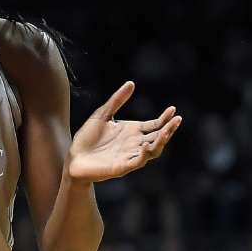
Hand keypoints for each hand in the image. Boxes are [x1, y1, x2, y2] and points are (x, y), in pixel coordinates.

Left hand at [67, 81, 181, 182]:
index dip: (165, 118)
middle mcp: (135, 144)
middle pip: (158, 137)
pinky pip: (137, 162)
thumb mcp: (102, 115)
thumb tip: (131, 83)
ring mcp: (130, 156)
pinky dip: (143, 155)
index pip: (155, 125)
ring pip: (153, 150)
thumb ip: (117, 100)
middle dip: (169, 129)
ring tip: (166, 131)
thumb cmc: (87, 138)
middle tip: (177, 119)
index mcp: (133, 131)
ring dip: (161, 141)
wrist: (74, 157)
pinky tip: (144, 146)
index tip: (173, 109)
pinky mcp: (122, 167)